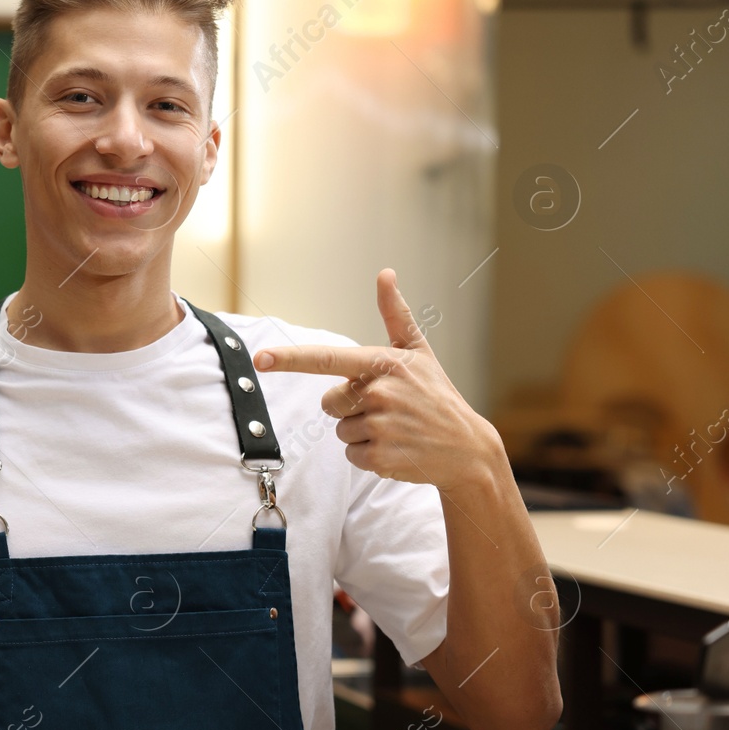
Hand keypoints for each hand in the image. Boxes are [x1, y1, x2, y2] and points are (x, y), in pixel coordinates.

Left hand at [252, 269, 501, 491]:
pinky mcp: (381, 456)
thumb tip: (385, 273)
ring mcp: (381, 426)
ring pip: (340, 430)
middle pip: (329, 402)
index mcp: (384, 364)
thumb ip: (395, 315)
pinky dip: (369, 455)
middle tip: (387, 409)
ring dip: (361, 433)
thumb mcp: (419, 353)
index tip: (261, 358)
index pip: (328, 359)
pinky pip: (351, 454)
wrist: (467, 448)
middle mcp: (380, 393)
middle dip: (349, 408)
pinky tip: (397, 448)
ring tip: (396, 429)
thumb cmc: (436, 395)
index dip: (290, 359)